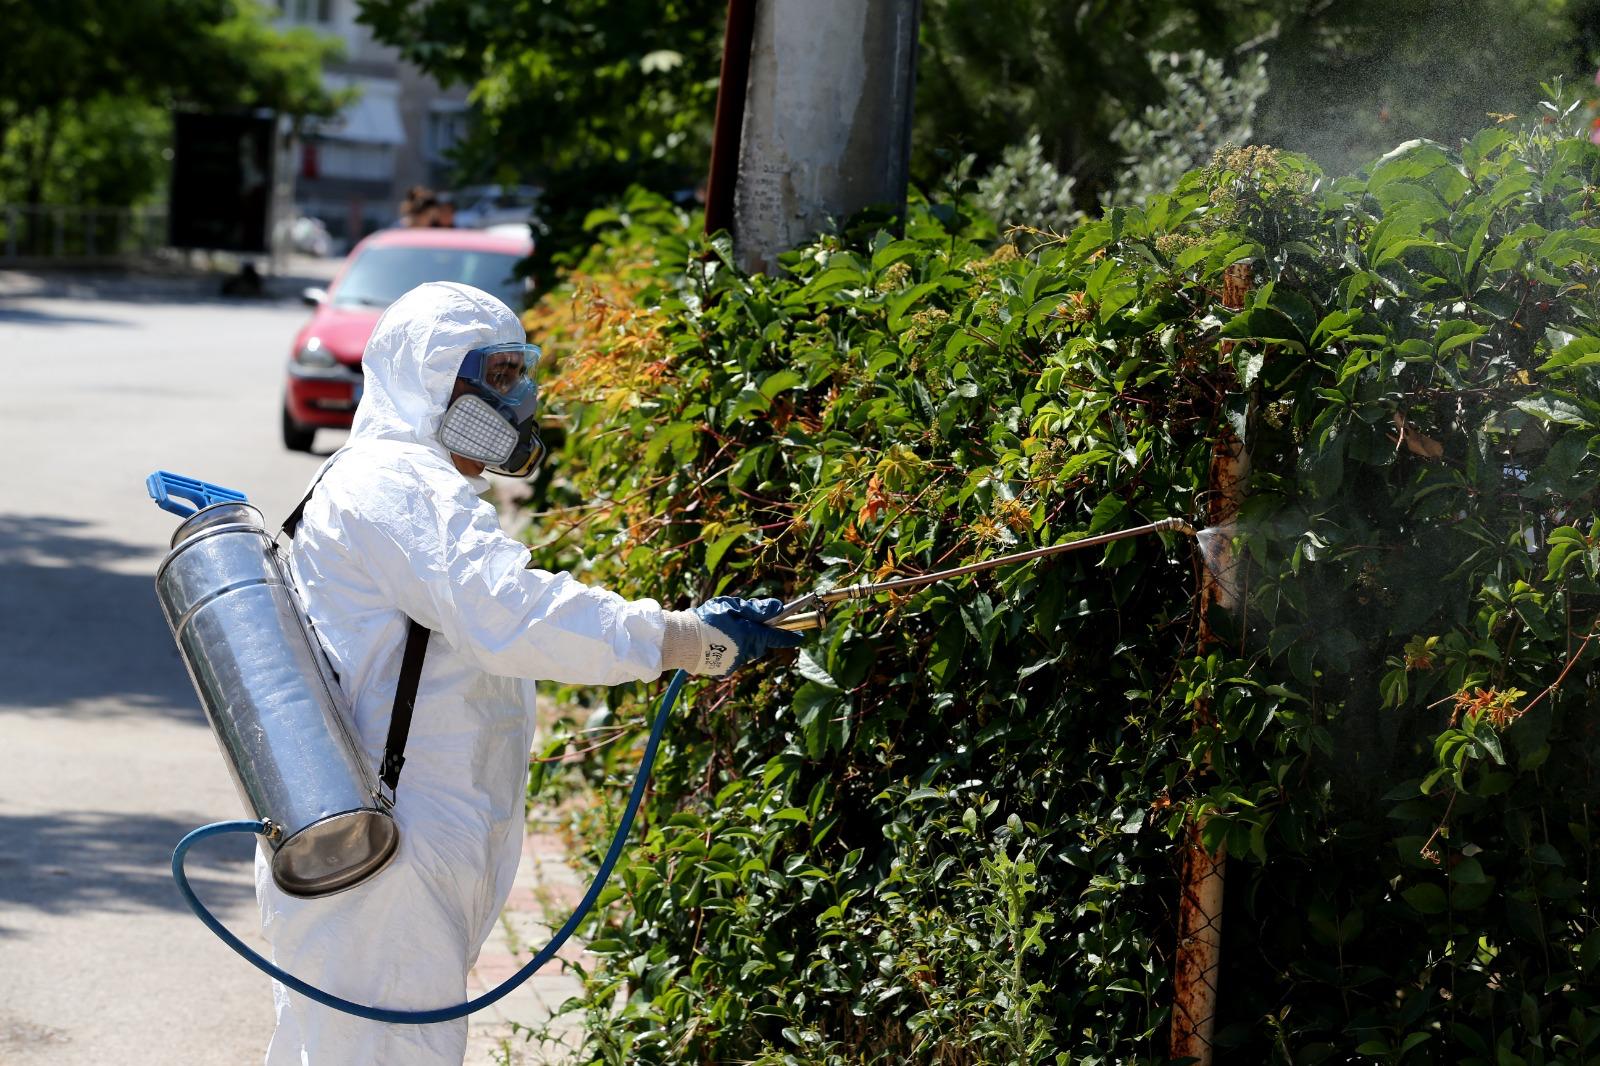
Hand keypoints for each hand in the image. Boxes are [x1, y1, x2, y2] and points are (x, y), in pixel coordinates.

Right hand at [661, 597, 804, 676]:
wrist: (683, 641)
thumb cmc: (707, 619)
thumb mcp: (732, 606)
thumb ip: (756, 608)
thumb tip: (778, 608)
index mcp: (751, 634)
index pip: (777, 636)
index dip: (790, 636)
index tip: (801, 636)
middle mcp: (747, 651)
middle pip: (762, 643)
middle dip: (760, 635)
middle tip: (748, 624)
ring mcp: (737, 662)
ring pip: (748, 650)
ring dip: (745, 641)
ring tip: (727, 631)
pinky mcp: (726, 669)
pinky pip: (736, 658)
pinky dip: (732, 650)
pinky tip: (719, 642)